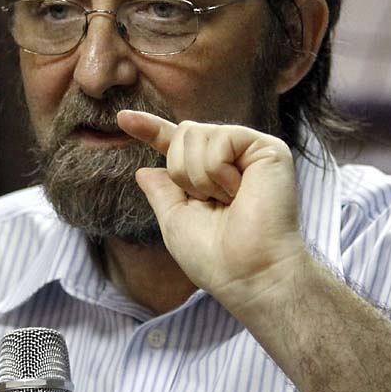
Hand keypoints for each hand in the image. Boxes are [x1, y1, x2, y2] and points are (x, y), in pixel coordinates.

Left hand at [116, 109, 306, 314]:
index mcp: (209, 174)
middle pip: (183, 133)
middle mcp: (231, 158)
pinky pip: (220, 139)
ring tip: (228, 201)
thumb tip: (143, 170)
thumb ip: (161, 192)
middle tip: (209, 203)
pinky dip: (217, 171)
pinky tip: (238, 192)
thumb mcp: (175, 221)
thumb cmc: (214, 256)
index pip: (175, 144)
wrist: (249, 273)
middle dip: (181, 172)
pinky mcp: (268, 149)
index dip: (150, 129)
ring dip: (199, 177)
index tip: (122, 118)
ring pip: (195, 133)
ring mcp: (250, 151)